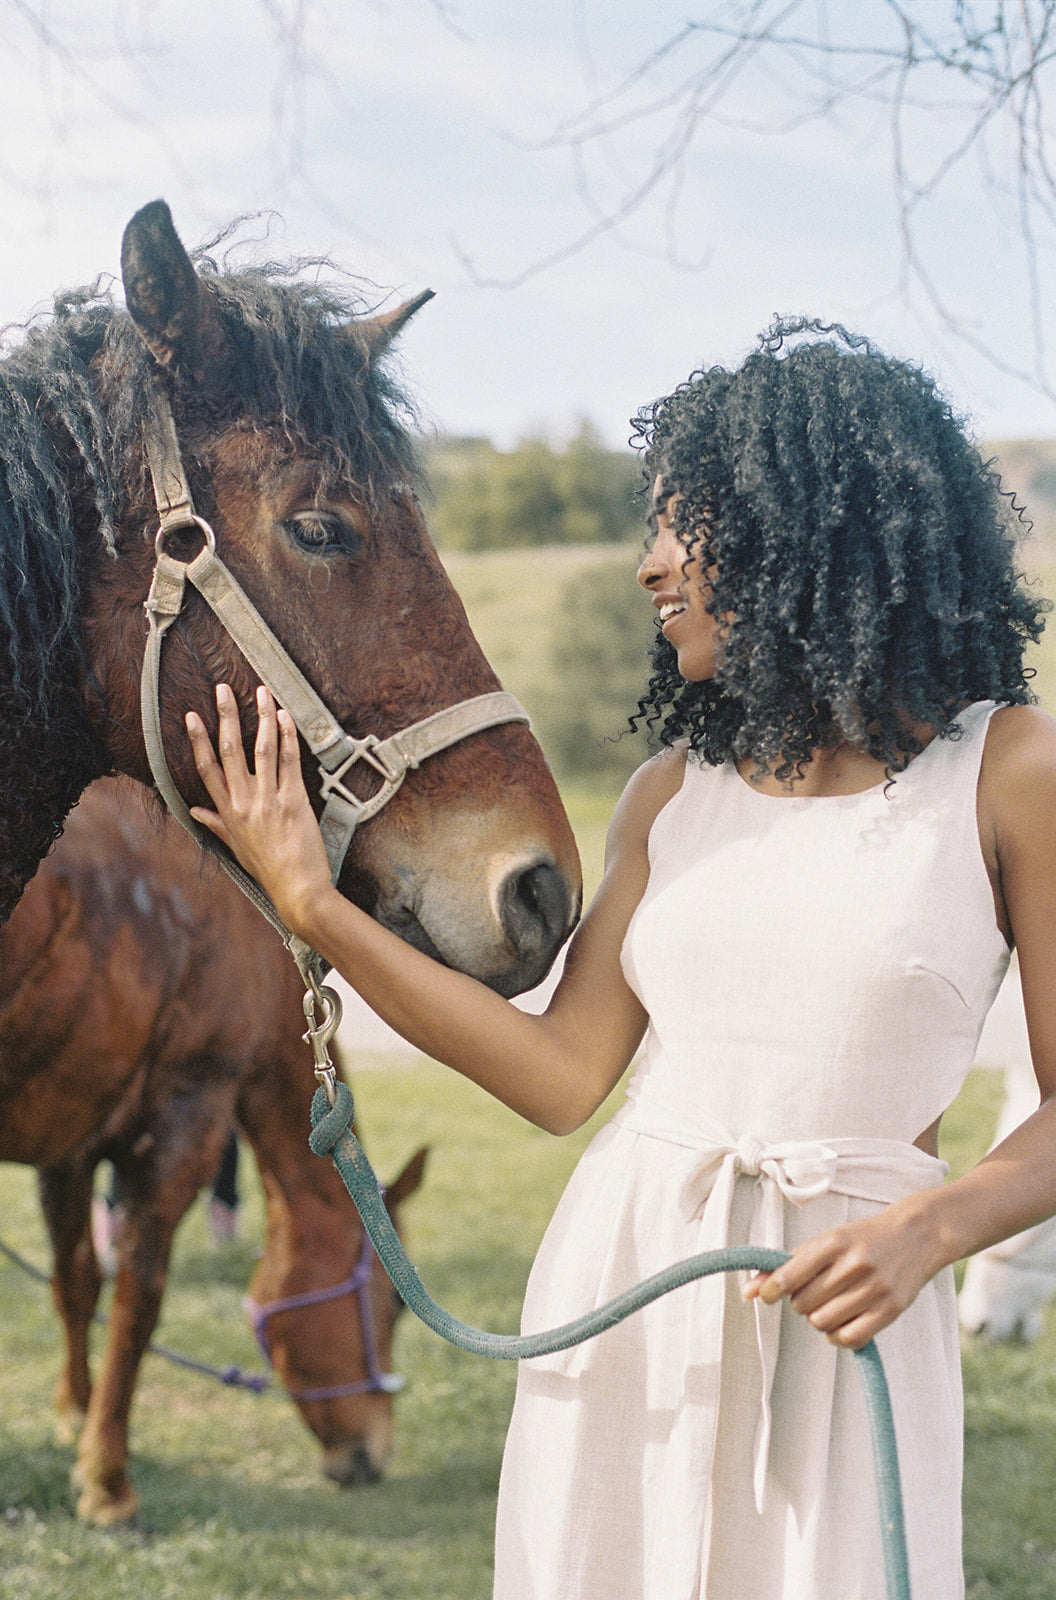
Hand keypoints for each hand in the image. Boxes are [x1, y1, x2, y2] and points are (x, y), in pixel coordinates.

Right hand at [185, 683, 333, 933]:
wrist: (297, 889)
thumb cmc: (267, 868)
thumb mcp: (234, 847)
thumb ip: (214, 824)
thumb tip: (194, 810)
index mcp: (227, 812)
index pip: (207, 768)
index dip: (198, 739)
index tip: (192, 716)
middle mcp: (244, 802)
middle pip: (230, 749)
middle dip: (226, 715)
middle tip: (222, 689)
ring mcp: (269, 800)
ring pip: (262, 748)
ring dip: (261, 716)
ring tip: (260, 692)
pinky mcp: (294, 800)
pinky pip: (290, 760)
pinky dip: (287, 736)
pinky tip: (285, 716)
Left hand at [742, 1203, 935, 1348]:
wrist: (917, 1236)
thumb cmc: (862, 1238)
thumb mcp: (826, 1241)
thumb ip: (788, 1264)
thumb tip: (748, 1292)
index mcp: (834, 1242)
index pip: (791, 1274)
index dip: (772, 1290)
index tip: (768, 1295)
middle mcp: (854, 1265)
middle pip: (804, 1303)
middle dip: (800, 1302)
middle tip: (814, 1291)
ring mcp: (874, 1289)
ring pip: (822, 1323)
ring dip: (818, 1318)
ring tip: (829, 1304)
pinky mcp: (890, 1310)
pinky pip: (849, 1339)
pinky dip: (837, 1336)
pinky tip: (841, 1321)